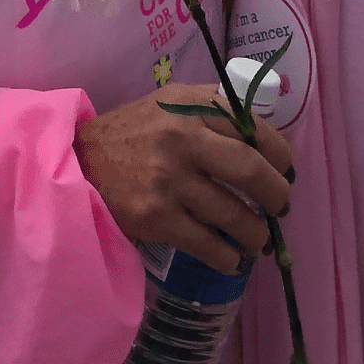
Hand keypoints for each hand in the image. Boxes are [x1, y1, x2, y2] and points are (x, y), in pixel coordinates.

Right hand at [73, 83, 292, 273]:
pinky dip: (227, 256)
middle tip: (281, 207)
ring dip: (256, 233)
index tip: (286, 169)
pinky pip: (206, 244)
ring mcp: (169, 179)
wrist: (77, 162)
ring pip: (234, 213)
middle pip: (251, 170)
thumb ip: (210, 111)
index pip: (252, 125)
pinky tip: (233, 259)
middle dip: (277, 195)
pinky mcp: (155, 217)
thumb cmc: (132, 133)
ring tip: (259, 240)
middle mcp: (183, 138)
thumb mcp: (169, 104)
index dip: (279, 152)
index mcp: (190, 105)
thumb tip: (262, 138)